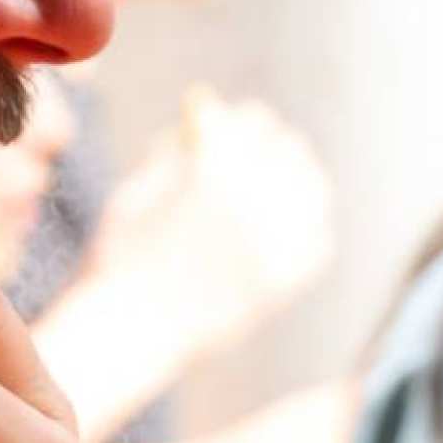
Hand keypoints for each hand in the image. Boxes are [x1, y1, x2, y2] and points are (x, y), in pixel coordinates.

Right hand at [83, 88, 333, 337]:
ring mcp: (279, 238)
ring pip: (314, 190)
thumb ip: (174, 149)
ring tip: (277, 198)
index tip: (239, 131)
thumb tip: (207, 112)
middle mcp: (256, 194)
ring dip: (297, 184)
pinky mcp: (289, 278)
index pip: (255, 120)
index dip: (242, 124)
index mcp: (217, 162)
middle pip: (291, 148)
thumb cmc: (122, 256)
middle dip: (271, 150)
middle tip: (262, 160)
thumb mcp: (138, 188)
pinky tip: (286, 236)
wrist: (132, 329)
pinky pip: (319, 238)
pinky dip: (308, 231)